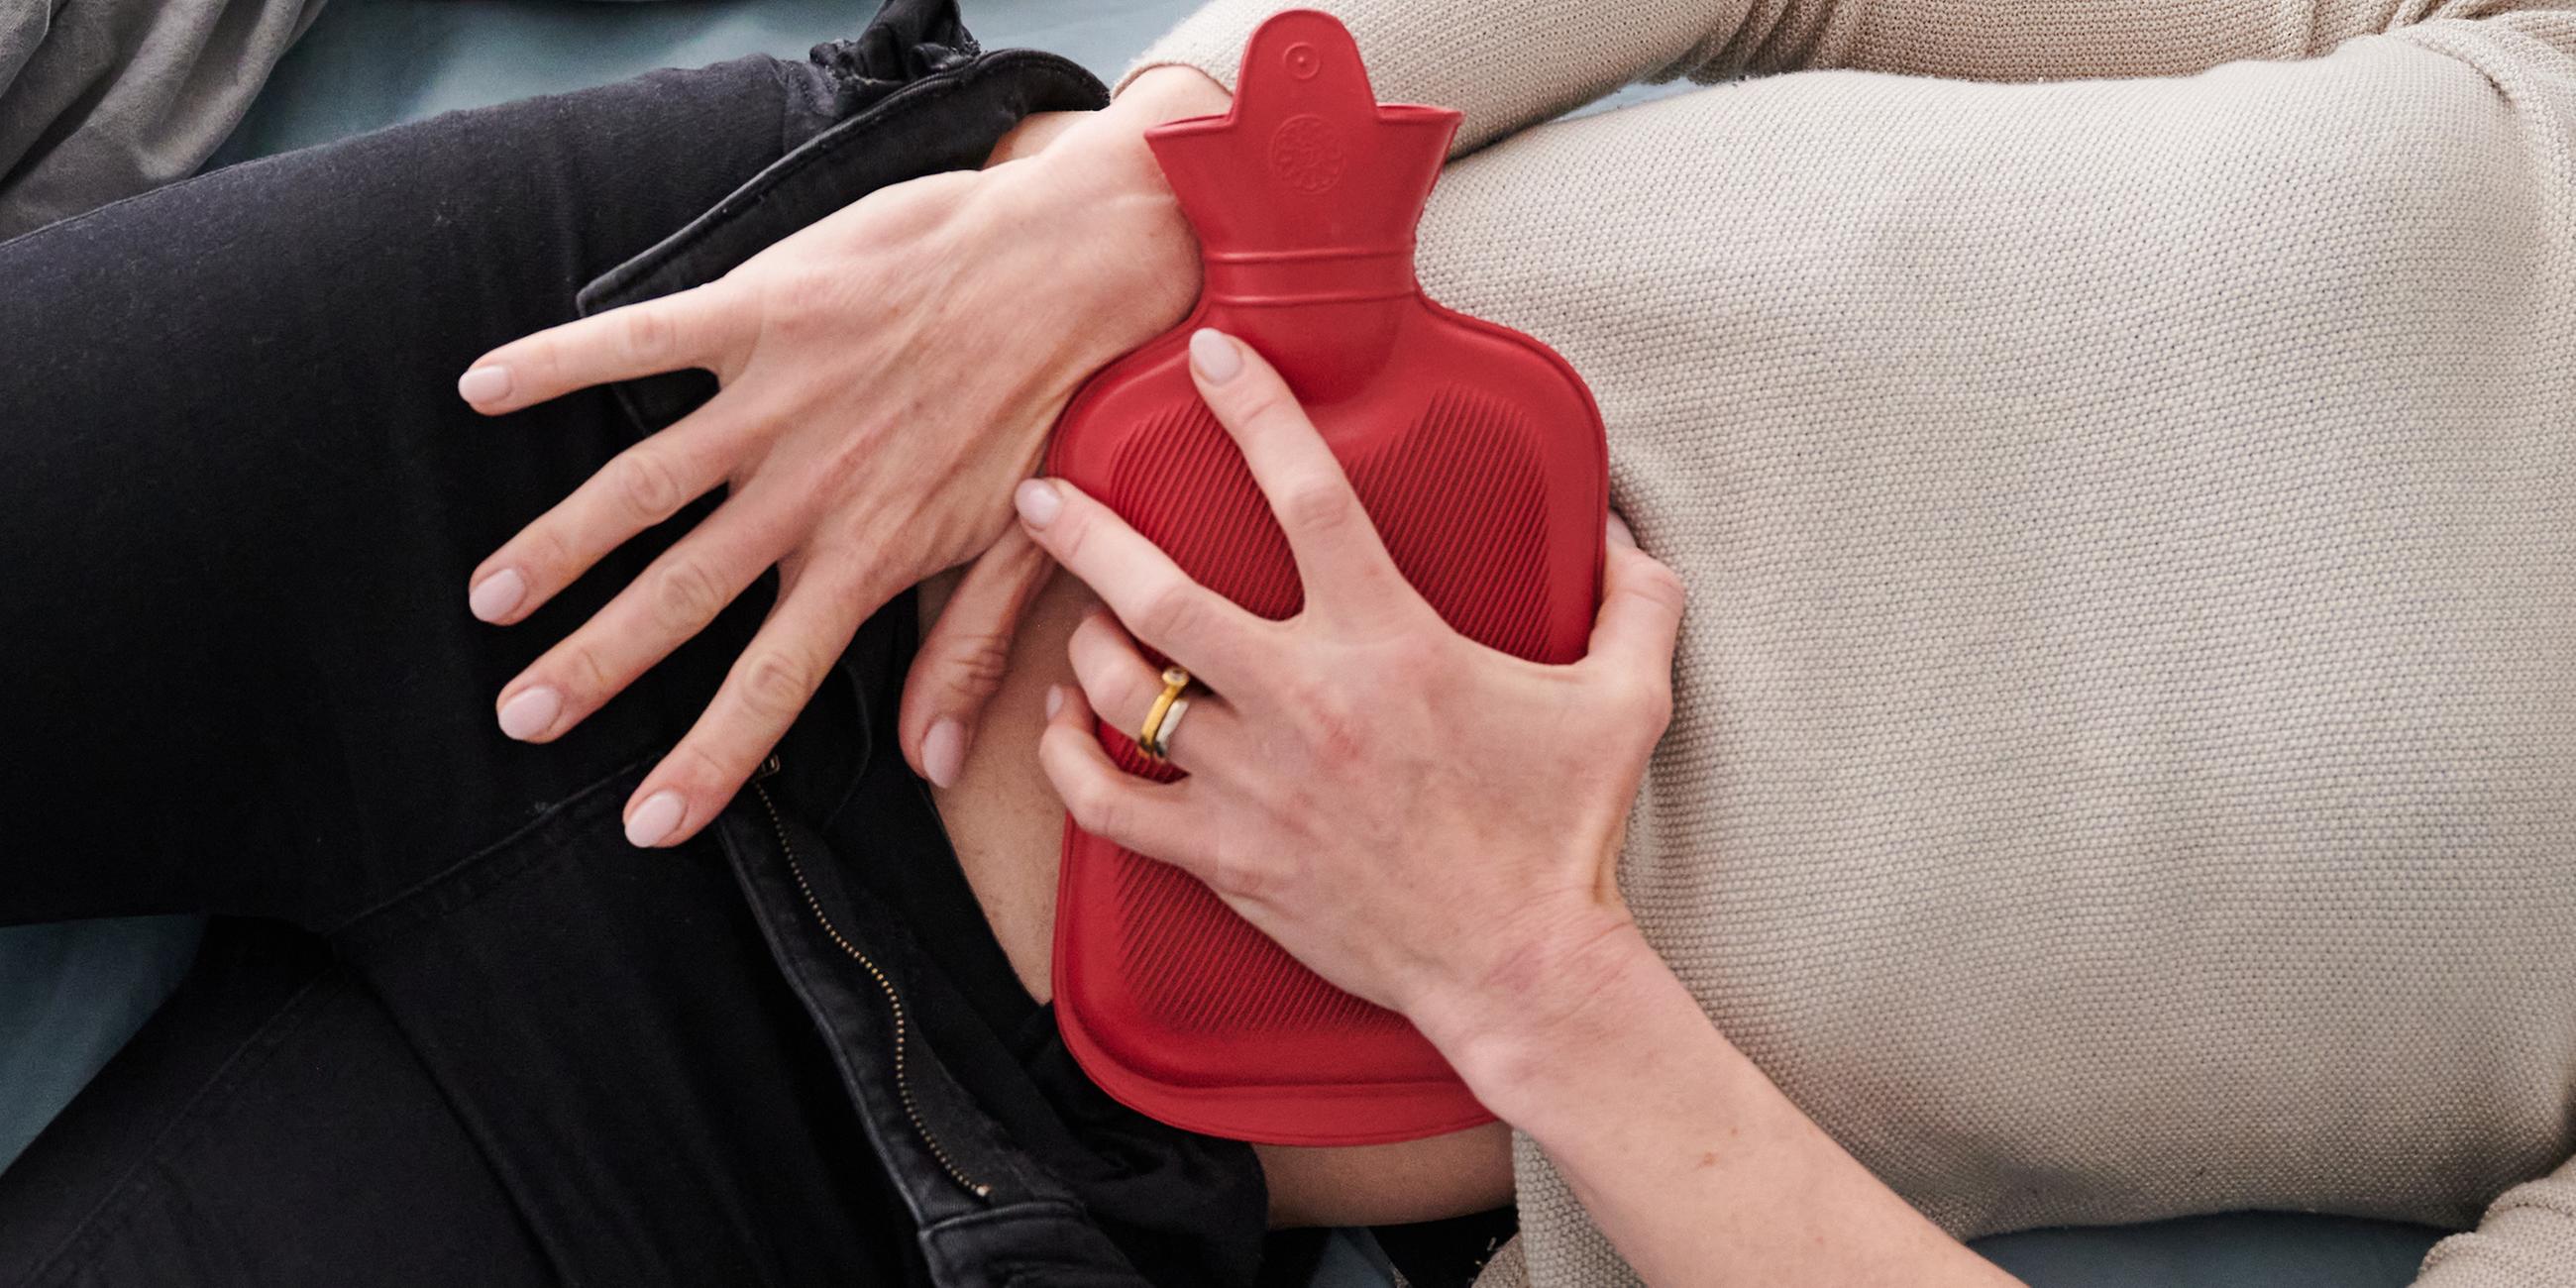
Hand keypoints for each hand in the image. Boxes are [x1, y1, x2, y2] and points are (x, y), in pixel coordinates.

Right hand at [457, 69, 1227, 847]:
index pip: (777, 680)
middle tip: (520, 719)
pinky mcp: (765, 308)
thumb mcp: (1029, 542)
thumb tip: (929, 765)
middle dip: (596, 664)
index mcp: (873, 552)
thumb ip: (966, 652)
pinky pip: (643, 341)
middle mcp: (813, 488)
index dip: (710, 757)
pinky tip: (481, 388)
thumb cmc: (1060, 402)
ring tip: (490, 600)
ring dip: (560, 545)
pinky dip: (561, 360)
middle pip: (684, 594)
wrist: (1078, 261)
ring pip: (644, 486)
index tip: (647, 825)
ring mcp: (781, 397)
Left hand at [1013, 327, 1685, 1058]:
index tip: (1211, 357)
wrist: (1519, 967)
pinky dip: (1066, 760)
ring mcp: (1253, 784)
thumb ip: (1634, 600)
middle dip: (1087, 535)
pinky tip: (1059, 728)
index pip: (1306, 497)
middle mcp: (1306, 702)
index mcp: (1391, 643)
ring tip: (1084, 621)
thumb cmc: (1564, 835)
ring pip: (1121, 691)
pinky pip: (1107, 802)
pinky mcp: (1225, 858)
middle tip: (1042, 497)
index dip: (1253, 413)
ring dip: (1087, 647)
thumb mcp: (1627, 700)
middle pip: (1160, 594)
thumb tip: (1625, 532)